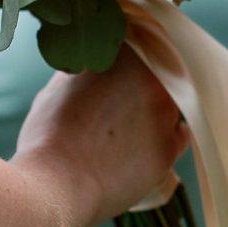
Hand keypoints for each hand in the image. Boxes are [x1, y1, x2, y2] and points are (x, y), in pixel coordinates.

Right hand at [13, 46, 188, 226]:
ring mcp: (163, 111)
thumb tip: (93, 64)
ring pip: (171, 101)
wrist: (56, 185)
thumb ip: (84, 67)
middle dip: (144, 81)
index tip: (120, 69)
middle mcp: (149, 76)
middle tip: (124, 97)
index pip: (138, 41)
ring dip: (155, 107)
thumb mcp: (58, 86)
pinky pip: (179, 134)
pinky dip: (166, 135)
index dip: (129, 56)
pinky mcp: (170, 146)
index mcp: (121, 54)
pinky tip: (146, 141)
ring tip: (129, 123)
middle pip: (159, 70)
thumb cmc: (48, 135)